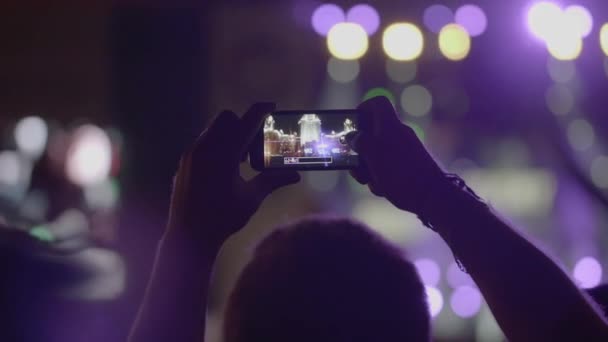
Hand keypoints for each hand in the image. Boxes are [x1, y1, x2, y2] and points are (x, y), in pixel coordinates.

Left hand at [166, 103, 299, 249]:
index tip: (272, 106)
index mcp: (224, 154)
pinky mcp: (184, 162)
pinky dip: (217, 146)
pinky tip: (225, 168)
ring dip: (229, 135)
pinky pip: (203, 142)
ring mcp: (191, 154)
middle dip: (242, 123)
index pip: (247, 122)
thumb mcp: (252, 198)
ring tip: (241, 159)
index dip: (261, 111)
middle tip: (255, 143)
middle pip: (226, 118)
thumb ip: (273, 181)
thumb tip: (296, 176)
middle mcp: (205, 148)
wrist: (189, 236)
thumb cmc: (223, 218)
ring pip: (213, 129)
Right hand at [350, 96, 444, 214]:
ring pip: (377, 154)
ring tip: (371, 182)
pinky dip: (381, 178)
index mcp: (390, 125)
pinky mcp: (408, 167)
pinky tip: (384, 189)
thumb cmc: (400, 172)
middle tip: (355, 165)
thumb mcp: (373, 155)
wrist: (433, 196)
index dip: (362, 109)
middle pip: (372, 134)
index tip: (352, 125)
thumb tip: (352, 136)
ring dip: (368, 169)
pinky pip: (388, 168)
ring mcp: (404, 151)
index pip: (377, 103)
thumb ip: (360, 142)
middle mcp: (398, 135)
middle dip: (360, 152)